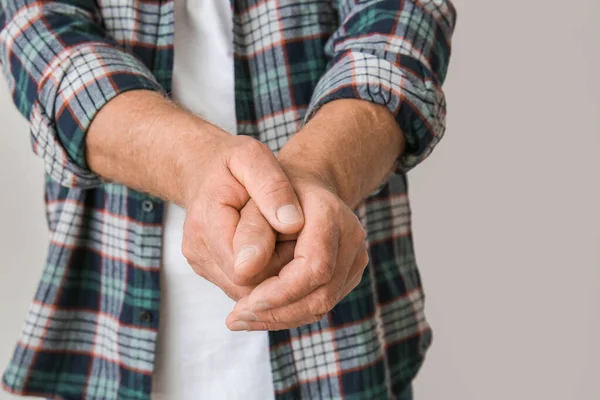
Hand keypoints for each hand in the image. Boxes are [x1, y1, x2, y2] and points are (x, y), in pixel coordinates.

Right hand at [178, 130, 304, 299]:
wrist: (202, 169)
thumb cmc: (231, 163)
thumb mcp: (254, 158)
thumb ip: (273, 189)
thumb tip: (292, 224)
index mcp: (207, 221)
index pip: (247, 268)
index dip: (280, 258)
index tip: (294, 233)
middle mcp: (198, 250)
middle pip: (249, 286)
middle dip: (279, 269)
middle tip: (292, 236)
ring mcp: (201, 264)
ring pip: (247, 292)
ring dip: (272, 274)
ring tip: (281, 240)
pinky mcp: (209, 271)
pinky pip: (242, 288)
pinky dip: (263, 275)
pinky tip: (271, 249)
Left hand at [225, 169, 368, 329]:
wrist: (302, 185)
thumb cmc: (273, 190)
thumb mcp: (254, 199)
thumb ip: (250, 232)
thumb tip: (242, 272)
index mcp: (332, 216)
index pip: (314, 268)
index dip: (280, 293)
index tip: (244, 303)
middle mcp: (352, 240)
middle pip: (321, 295)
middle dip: (276, 312)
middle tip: (234, 318)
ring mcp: (354, 260)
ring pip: (320, 306)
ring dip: (278, 318)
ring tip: (240, 319)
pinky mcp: (347, 276)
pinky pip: (318, 305)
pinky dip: (286, 313)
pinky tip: (256, 311)